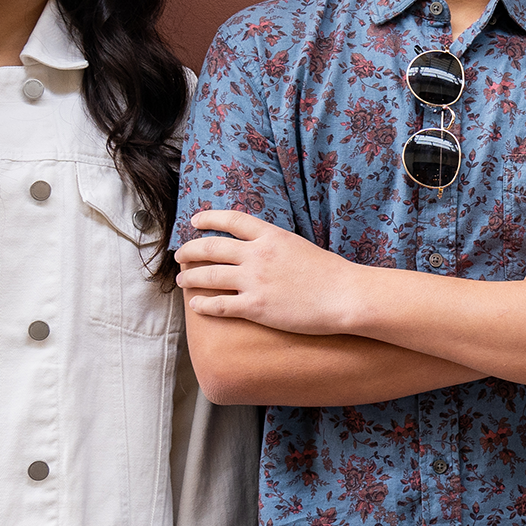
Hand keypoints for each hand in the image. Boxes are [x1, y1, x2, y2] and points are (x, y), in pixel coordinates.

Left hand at [176, 210, 363, 335]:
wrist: (345, 296)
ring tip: (182, 280)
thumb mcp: (300, 246)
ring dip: (190, 278)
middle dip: (190, 251)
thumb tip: (261, 247)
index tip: (196, 222)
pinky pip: (219, 305)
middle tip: (180, 256)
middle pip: (211, 248)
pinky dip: (203, 305)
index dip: (209, 219)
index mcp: (271, 236)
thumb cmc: (331, 274)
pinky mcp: (255, 307)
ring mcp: (254, 281)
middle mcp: (257, 255)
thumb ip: (276, 245)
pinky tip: (195, 305)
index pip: (232, 221)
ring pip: (209, 276)